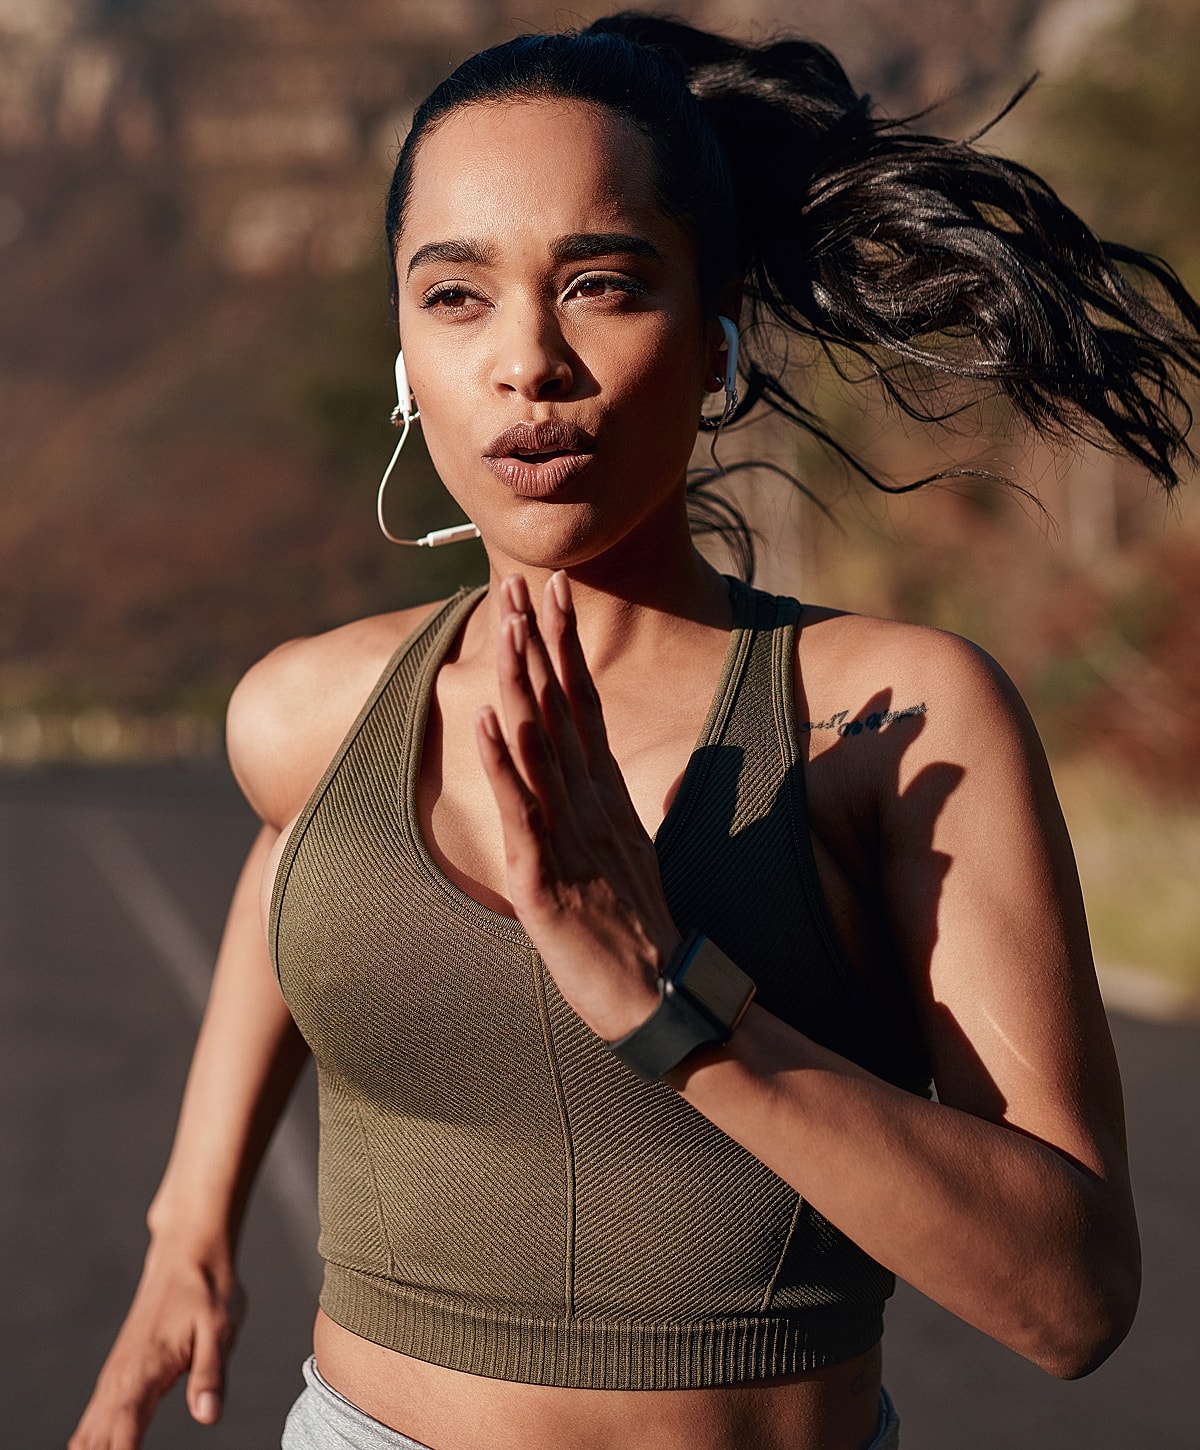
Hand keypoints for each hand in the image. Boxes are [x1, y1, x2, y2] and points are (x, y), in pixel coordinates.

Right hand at [69, 1236, 243, 1449]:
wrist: (187, 1254)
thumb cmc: (206, 1289)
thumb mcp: (220, 1329)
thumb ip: (211, 1375)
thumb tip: (208, 1415)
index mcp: (145, 1371)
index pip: (122, 1436)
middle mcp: (121, 1377)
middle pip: (96, 1443)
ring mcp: (115, 1376)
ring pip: (88, 1434)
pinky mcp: (117, 1373)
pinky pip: (93, 1419)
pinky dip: (91, 1444)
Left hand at [475, 572, 680, 1041]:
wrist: (664, 1002)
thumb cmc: (644, 934)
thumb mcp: (640, 858)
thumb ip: (643, 810)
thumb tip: (674, 774)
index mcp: (607, 797)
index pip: (584, 706)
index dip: (567, 648)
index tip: (557, 595)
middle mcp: (591, 804)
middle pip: (563, 709)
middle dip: (542, 642)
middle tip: (526, 580)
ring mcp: (570, 837)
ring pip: (541, 746)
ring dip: (521, 682)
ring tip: (506, 624)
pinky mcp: (546, 879)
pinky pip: (522, 811)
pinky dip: (503, 764)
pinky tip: (488, 720)